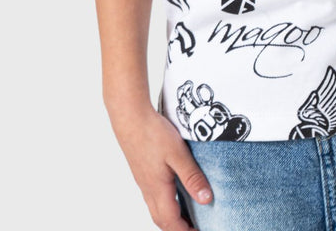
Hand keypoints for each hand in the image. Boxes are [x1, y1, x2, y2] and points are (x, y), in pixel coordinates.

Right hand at [111, 105, 211, 229]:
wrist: (129, 117)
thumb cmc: (152, 133)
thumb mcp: (178, 154)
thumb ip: (192, 177)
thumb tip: (206, 199)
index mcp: (158, 189)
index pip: (172, 222)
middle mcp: (148, 189)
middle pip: (162, 220)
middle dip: (177, 229)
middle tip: (194, 228)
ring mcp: (143, 181)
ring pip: (156, 209)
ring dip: (170, 217)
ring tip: (188, 215)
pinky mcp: (142, 172)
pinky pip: (152, 197)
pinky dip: (165, 204)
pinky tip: (174, 192)